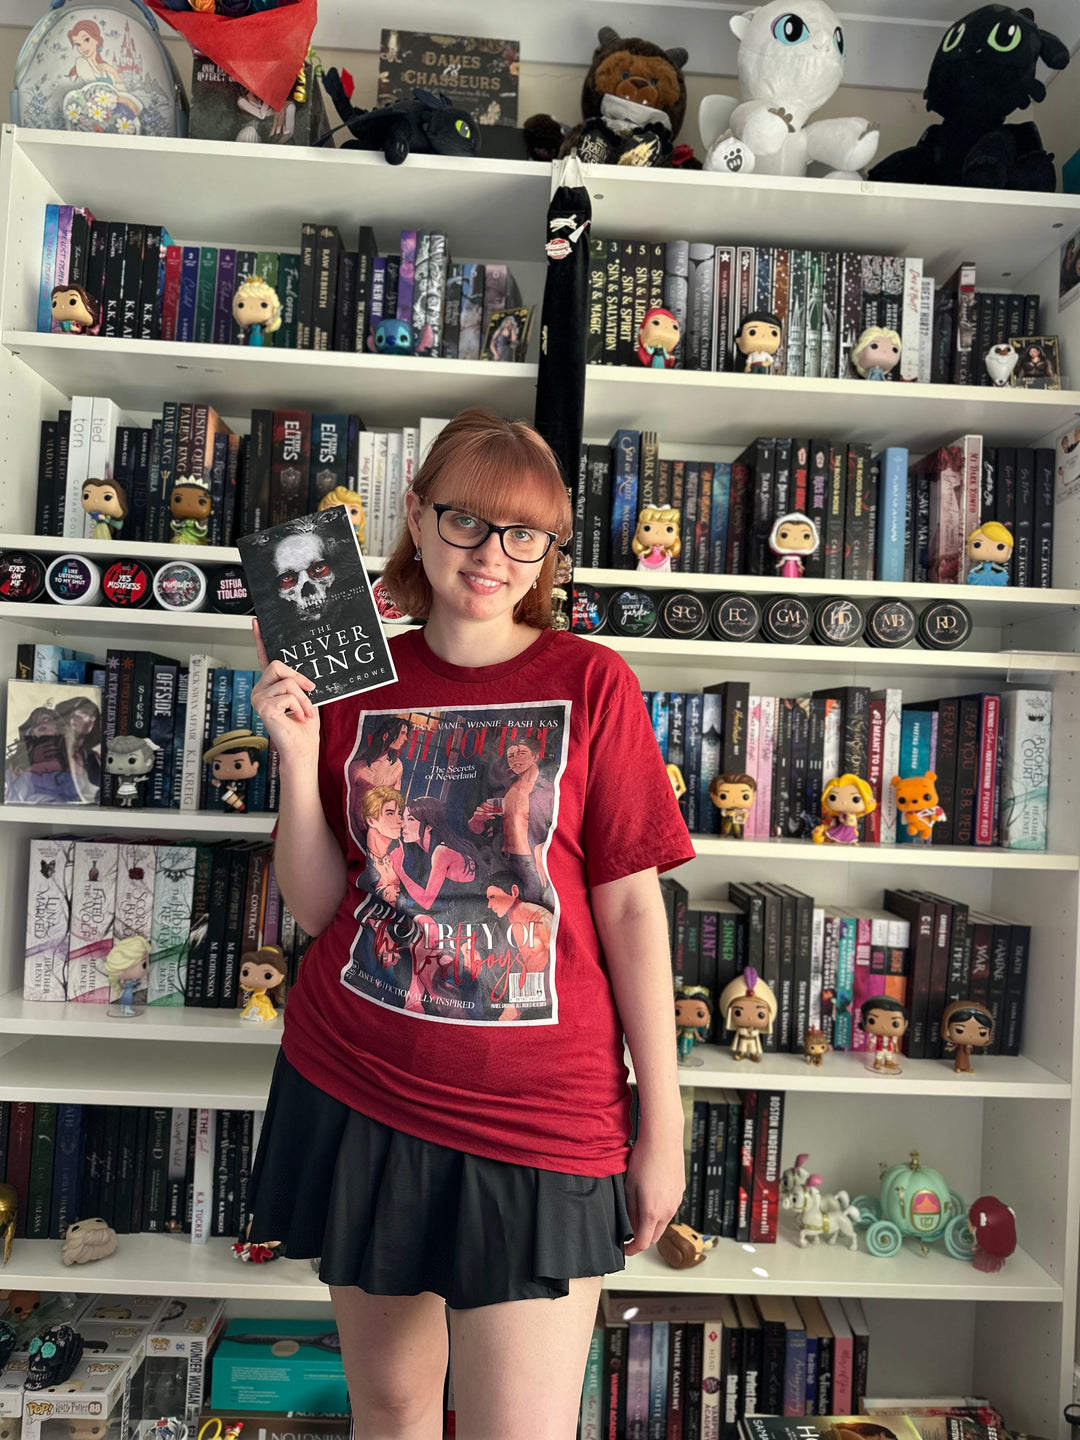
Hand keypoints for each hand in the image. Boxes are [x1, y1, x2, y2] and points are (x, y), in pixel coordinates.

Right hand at [250, 619, 319, 764]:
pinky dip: (301, 707)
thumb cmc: (304, 727)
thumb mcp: (306, 698)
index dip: (260, 639)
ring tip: (305, 714)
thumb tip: (306, 672)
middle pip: (279, 665)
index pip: (264, 659)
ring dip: (304, 699)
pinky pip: (289, 695)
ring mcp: (258, 698)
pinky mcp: (263, 707)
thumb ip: (300, 683)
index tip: (257, 622)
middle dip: (299, 679)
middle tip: (310, 692)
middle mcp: (259, 690)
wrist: (302, 749)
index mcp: (270, 686)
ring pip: (288, 682)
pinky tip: (298, 718)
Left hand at [623, 1125, 685, 1256]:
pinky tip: (651, 1192)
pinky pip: (670, 1208)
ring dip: (652, 1222)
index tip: (624, 1248)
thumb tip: (629, 1224)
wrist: (663, 1138)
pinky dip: (660, 1209)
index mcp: (652, 1212)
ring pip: (663, 1222)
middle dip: (642, 1236)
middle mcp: (667, 1210)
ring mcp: (676, 1201)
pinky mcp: (680, 1191)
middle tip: (629, 1228)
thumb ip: (630, 1209)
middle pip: (655, 1236)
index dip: (631, 1249)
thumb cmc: (643, 1158)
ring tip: (639, 1206)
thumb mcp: (629, 1186)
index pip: (643, 1243)